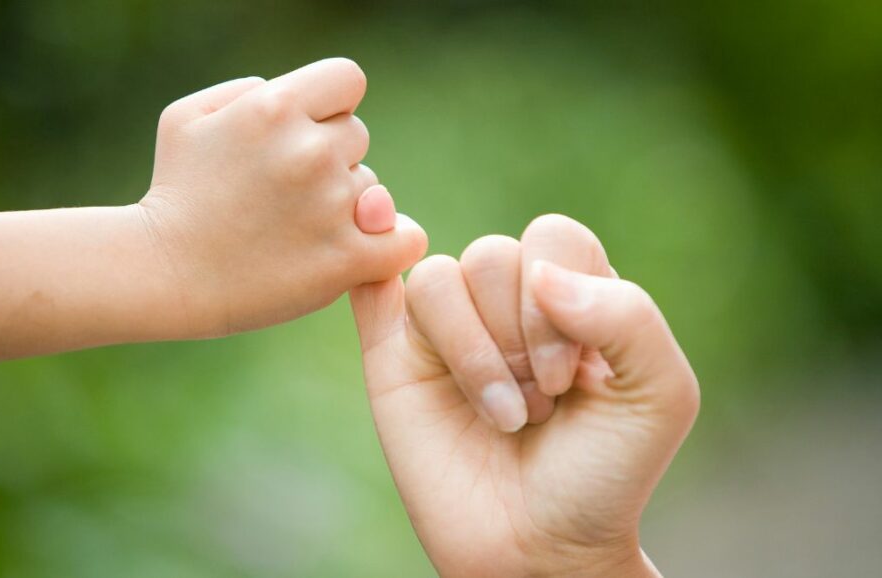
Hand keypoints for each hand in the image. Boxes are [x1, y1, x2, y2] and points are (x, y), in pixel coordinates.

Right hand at [138, 58, 425, 337]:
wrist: (165, 272)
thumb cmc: (175, 192)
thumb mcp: (188, 117)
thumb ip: (247, 90)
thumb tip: (302, 102)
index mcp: (275, 107)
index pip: (348, 80)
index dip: (329, 104)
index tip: (302, 132)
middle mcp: (309, 151)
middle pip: (357, 135)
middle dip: (328, 157)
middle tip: (283, 191)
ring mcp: (331, 206)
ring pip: (373, 189)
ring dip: (346, 204)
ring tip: (293, 227)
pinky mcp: (344, 260)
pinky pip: (405, 240)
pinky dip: (394, 244)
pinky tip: (365, 250)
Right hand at [350, 215, 698, 576]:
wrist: (540, 548)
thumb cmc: (603, 474)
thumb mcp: (659, 396)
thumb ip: (629, 317)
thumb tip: (539, 274)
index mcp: (572, 292)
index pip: (554, 238)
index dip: (557, 303)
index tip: (569, 381)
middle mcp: (507, 300)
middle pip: (492, 255)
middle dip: (518, 339)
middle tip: (538, 405)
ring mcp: (448, 327)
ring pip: (438, 277)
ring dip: (472, 353)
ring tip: (500, 413)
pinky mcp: (395, 355)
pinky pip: (374, 291)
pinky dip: (376, 284)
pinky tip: (408, 330)